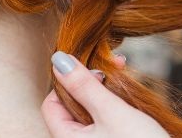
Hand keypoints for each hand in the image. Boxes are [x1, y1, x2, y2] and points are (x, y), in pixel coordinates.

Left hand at [41, 52, 167, 137]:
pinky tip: (130, 98)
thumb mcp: (112, 113)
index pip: (51, 103)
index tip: (96, 71)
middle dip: (92, 82)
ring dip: (105, 91)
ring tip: (125, 78)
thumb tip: (58, 60)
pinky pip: (104, 121)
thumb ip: (84, 86)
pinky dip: (114, 106)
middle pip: (71, 105)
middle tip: (115, 66)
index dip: (69, 82)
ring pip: (90, 111)